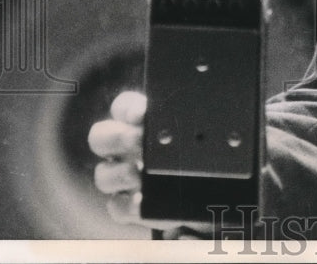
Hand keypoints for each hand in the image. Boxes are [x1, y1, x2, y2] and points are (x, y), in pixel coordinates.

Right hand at [88, 90, 209, 234]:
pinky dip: (127, 206)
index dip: (127, 108)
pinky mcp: (130, 208)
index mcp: (142, 124)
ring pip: (103, 175)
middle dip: (115, 137)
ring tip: (139, 174)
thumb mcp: (202, 135)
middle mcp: (127, 149)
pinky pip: (116, 207)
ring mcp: (124, 179)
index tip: (140, 114)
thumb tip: (194, 113)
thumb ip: (190, 123)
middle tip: (136, 140)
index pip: (123, 107)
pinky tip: (142, 202)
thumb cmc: (207, 156)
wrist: (216, 194)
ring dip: (119, 174)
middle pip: (100, 137)